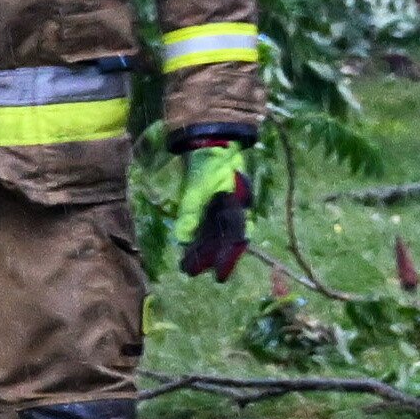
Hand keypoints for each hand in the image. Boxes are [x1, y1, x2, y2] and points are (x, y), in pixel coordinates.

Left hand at [166, 131, 254, 281]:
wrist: (215, 140)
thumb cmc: (209, 161)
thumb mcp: (197, 185)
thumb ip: (191, 211)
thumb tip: (183, 239)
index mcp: (237, 205)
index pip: (234, 238)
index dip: (227, 259)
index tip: (218, 278)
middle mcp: (237, 208)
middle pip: (225, 239)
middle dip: (210, 257)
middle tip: (191, 272)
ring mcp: (228, 205)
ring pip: (217, 233)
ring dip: (203, 248)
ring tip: (186, 263)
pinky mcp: (218, 201)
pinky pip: (212, 224)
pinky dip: (201, 236)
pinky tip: (188, 244)